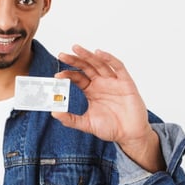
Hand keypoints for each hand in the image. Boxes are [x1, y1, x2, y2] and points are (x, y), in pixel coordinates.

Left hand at [51, 45, 163, 171]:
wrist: (130, 135)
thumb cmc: (111, 128)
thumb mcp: (86, 124)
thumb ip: (70, 119)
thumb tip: (54, 113)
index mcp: (91, 90)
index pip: (77, 77)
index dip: (67, 74)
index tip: (57, 76)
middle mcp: (101, 83)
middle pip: (86, 67)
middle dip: (74, 60)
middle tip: (61, 55)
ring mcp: (113, 81)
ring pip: (99, 64)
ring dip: (88, 55)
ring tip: (76, 49)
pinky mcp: (126, 83)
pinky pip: (118, 67)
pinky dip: (109, 59)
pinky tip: (99, 53)